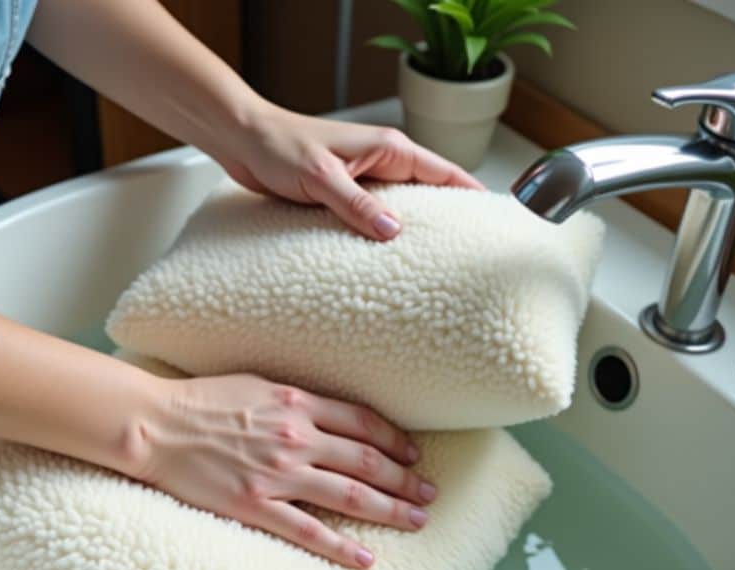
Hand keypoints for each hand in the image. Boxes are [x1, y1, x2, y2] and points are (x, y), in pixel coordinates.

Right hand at [131, 373, 437, 568]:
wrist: (155, 425)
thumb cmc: (201, 401)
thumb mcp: (257, 382)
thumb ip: (296, 398)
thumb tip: (327, 410)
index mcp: (298, 403)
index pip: (363, 423)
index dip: (395, 441)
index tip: (414, 455)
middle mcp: (296, 437)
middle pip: (366, 461)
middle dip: (405, 478)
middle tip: (430, 494)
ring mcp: (277, 474)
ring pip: (349, 495)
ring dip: (390, 509)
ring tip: (417, 521)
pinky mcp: (255, 506)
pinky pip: (308, 532)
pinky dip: (341, 547)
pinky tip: (366, 559)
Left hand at [217, 104, 485, 240]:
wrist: (242, 139)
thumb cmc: (278, 145)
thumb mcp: (321, 177)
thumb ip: (356, 203)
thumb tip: (392, 231)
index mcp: (388, 148)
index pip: (444, 173)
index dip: (470, 195)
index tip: (493, 220)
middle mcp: (380, 162)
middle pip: (428, 194)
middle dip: (447, 220)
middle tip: (467, 254)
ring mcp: (362, 178)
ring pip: (400, 208)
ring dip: (411, 231)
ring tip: (432, 265)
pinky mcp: (342, 193)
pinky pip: (371, 217)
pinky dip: (380, 234)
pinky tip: (385, 258)